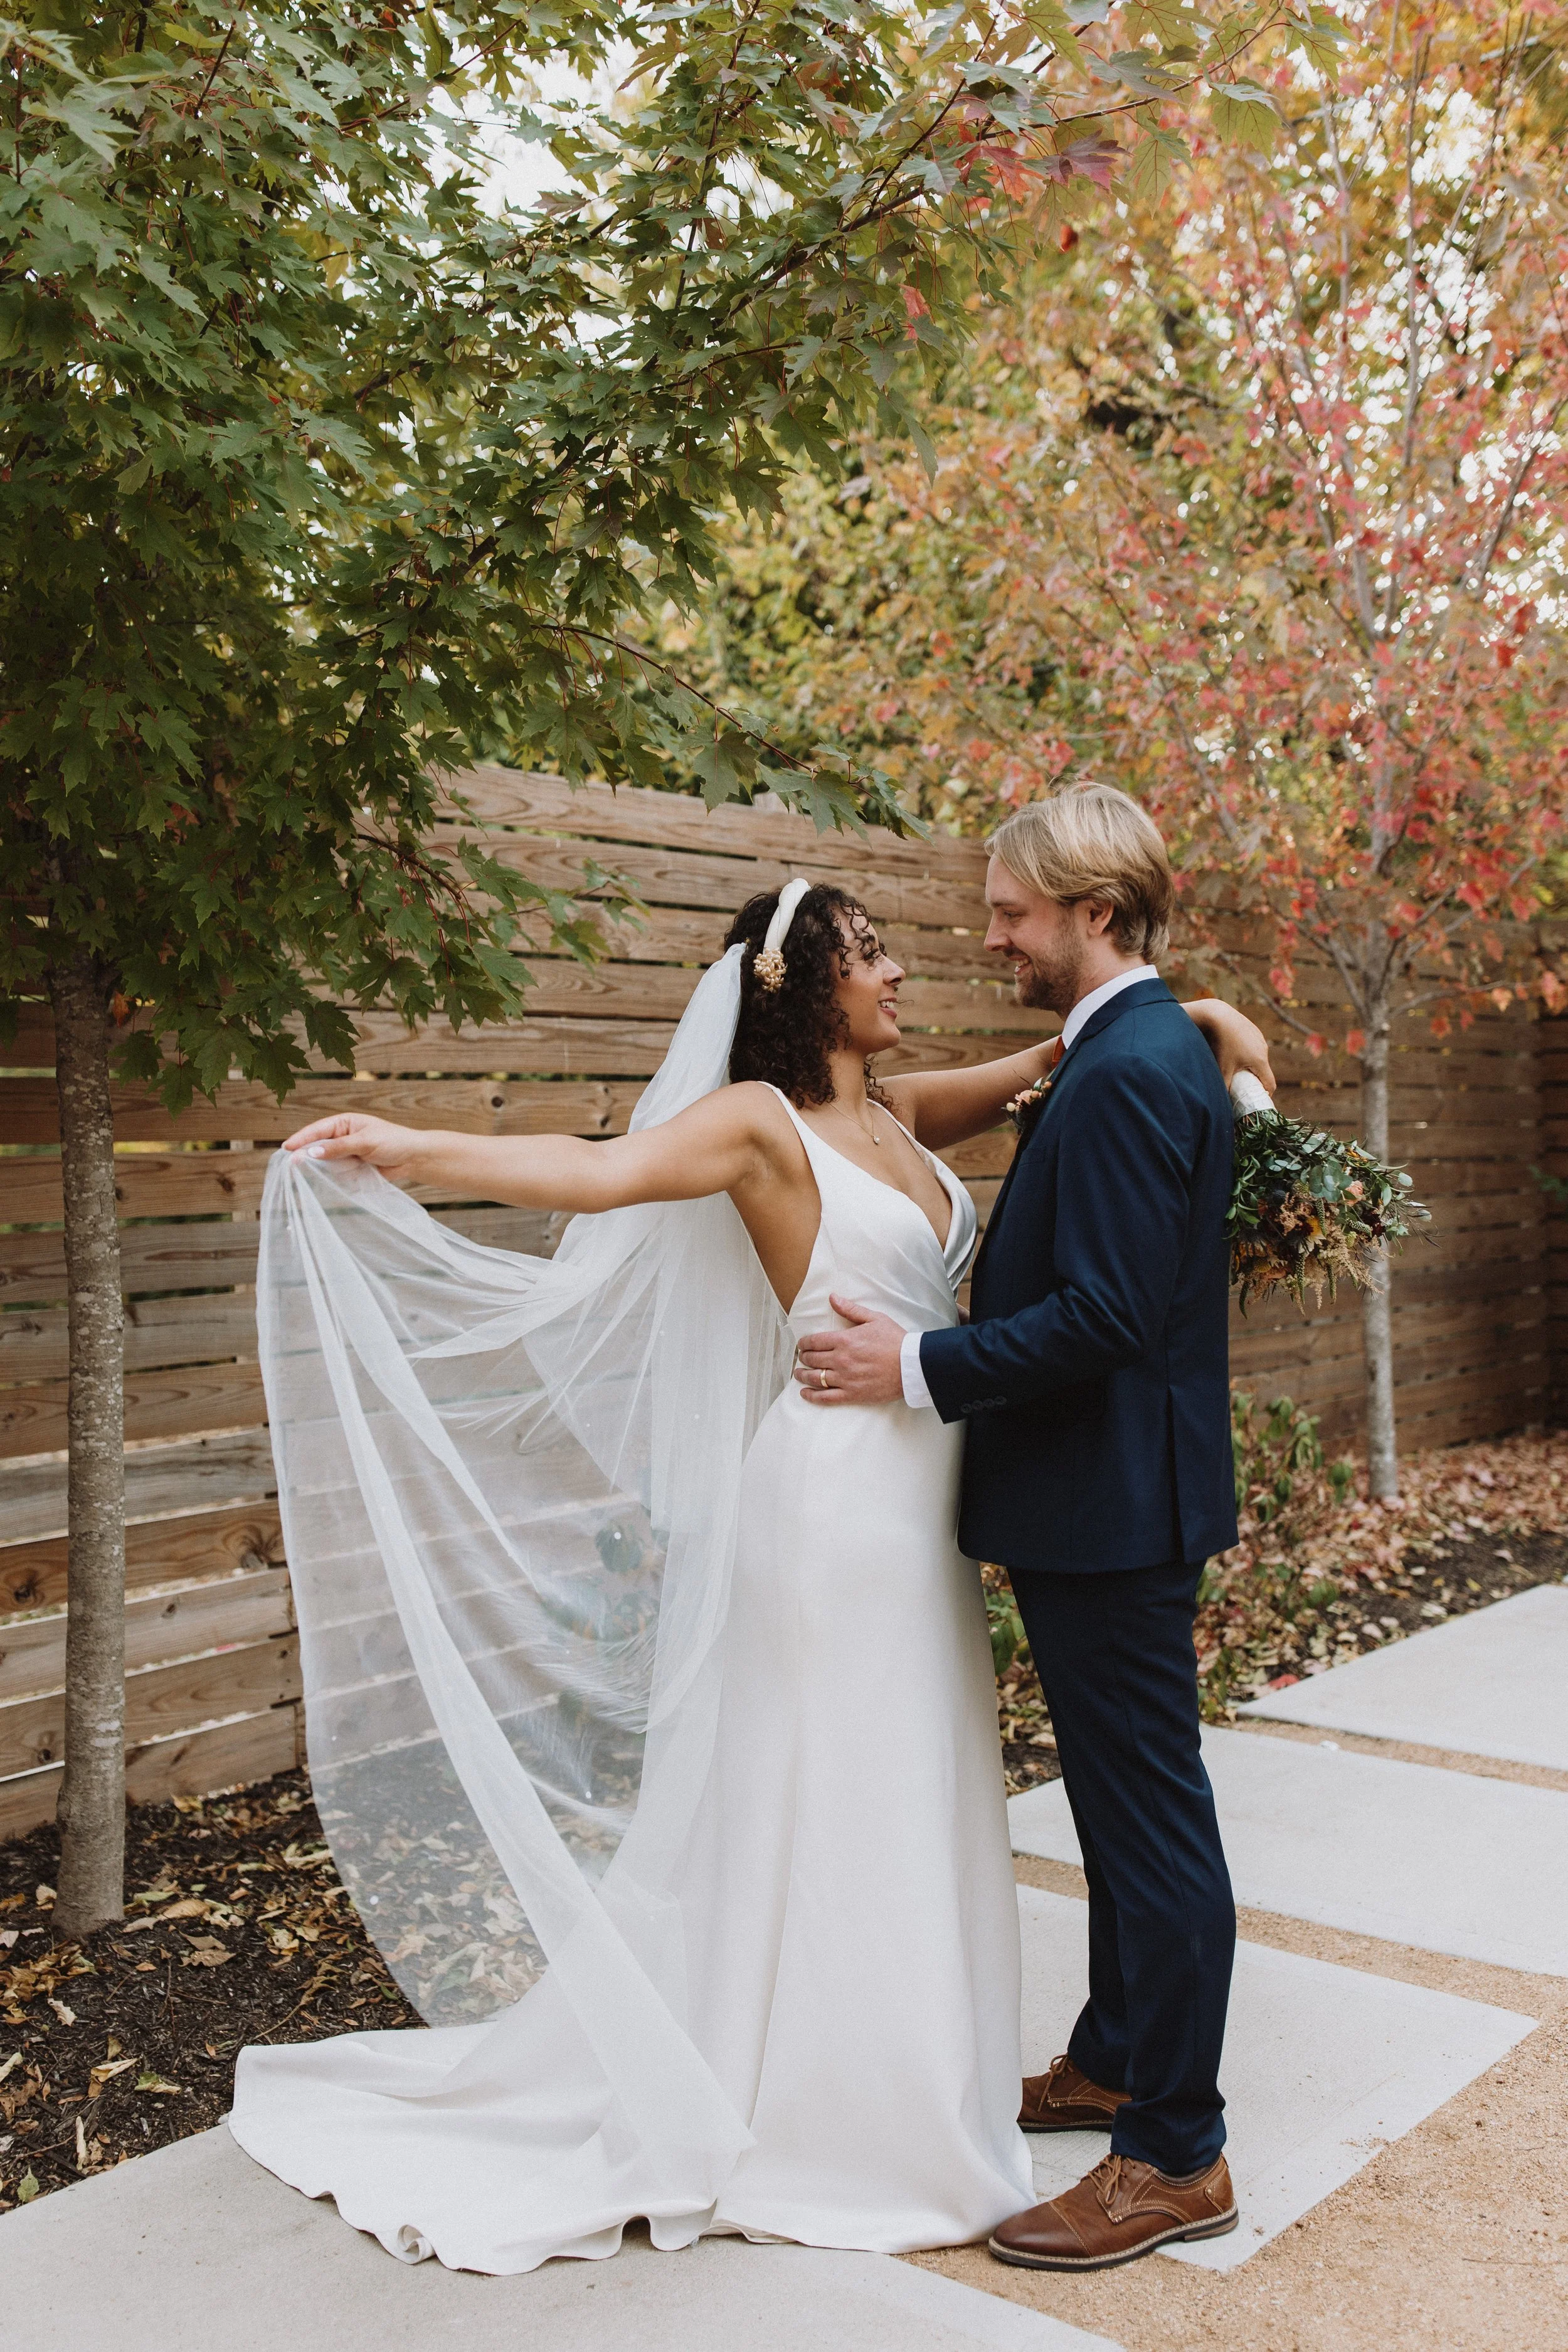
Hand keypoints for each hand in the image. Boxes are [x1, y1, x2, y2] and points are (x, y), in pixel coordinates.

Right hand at [282, 1113, 426, 1183]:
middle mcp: (342, 1137)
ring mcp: (346, 1153)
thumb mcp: (365, 1142)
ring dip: (321, 1168)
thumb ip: (338, 1148)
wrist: (413, 1158)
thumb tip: (312, 1152)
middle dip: (307, 1155)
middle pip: (317, 1147)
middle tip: (292, 1166)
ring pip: (325, 1162)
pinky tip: (328, 1180)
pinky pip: (337, 1173)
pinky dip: (334, 1177)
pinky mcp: (351, 1168)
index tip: (287, 1148)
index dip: (301, 1139)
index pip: (318, 1130)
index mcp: (344, 1123)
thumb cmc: (393, 1142)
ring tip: (310, 1173)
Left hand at [794, 1297, 907, 1405]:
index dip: (804, 1343)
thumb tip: (832, 1298)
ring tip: (798, 1374)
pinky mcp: (852, 1394)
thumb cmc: (895, 1340)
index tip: (802, 1344)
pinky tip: (804, 1393)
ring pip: (815, 1378)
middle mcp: (840, 1360)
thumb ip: (850, 1309)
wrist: (912, 1365)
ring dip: (802, 1375)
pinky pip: (826, 1397)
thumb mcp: (874, 1318)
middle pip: (812, 1359)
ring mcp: (845, 1378)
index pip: (814, 1341)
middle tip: (801, 1357)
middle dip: (803, 1357)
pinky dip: (812, 1396)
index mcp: (844, 1340)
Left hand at [1186, 999, 1275, 1097]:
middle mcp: (1263, 1049)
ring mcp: (1259, 1038)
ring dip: (1252, 1065)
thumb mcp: (1222, 1069)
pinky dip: (1247, 1052)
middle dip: (1256, 1080)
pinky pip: (1253, 1045)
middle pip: (1264, 1071)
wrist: (1219, 1016)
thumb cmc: (1221, 1044)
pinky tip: (1235, 1051)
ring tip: (1237, 1068)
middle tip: (1244, 1086)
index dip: (1265, 1094)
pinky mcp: (1253, 1030)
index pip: (1270, 1084)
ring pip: (1258, 1057)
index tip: (1257, 1100)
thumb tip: (1222, 1104)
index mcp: (1260, 1061)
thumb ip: (1224, 1087)